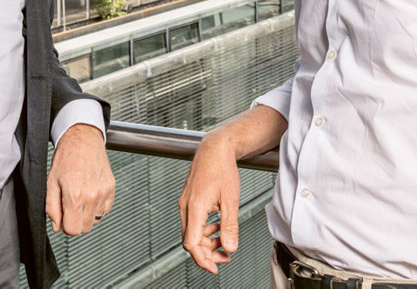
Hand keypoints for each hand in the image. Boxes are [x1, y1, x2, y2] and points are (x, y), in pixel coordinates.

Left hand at [46, 123, 113, 234]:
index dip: (65, 226)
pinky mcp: (111, 189)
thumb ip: (52, 208)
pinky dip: (97, 207)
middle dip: (75, 221)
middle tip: (69, 206)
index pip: (73, 230)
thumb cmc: (66, 157)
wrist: (83, 139)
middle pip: (85, 228)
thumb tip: (56, 226)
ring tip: (80, 197)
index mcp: (75, 195)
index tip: (63, 217)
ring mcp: (104, 192)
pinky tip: (89, 194)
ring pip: (95, 221)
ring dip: (86, 215)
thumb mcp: (51, 182)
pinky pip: (105, 210)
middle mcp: (92, 195)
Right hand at [178, 131, 239, 273]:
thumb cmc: (222, 168)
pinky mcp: (189, 200)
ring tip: (224, 242)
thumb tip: (230, 247)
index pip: (191, 243)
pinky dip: (205, 230)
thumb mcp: (231, 200)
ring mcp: (186, 203)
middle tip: (224, 258)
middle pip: (190, 241)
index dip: (202, 259)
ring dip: (207, 241)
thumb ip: (229, 226)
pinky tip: (218, 227)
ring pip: (191, 233)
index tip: (215, 267)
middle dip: (207, 253)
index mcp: (194, 207)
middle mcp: (186, 206)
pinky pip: (193, 222)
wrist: (215, 148)